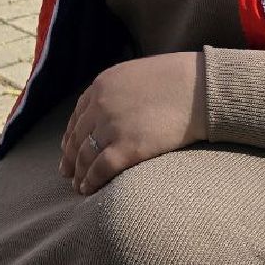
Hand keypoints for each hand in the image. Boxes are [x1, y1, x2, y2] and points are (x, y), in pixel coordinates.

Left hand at [58, 52, 206, 194]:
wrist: (198, 88)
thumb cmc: (176, 80)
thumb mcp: (137, 75)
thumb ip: (119, 90)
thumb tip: (114, 106)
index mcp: (101, 85)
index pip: (77, 116)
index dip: (70, 136)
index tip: (67, 149)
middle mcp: (101, 105)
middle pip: (78, 137)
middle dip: (70, 157)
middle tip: (66, 172)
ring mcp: (112, 126)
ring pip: (85, 155)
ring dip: (79, 173)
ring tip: (77, 186)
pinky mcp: (128, 147)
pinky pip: (100, 169)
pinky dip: (91, 181)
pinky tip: (88, 190)